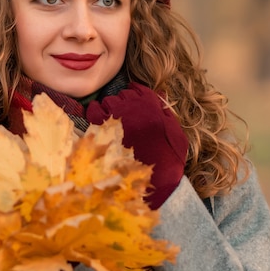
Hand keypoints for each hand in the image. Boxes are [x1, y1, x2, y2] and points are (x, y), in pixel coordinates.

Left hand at [86, 83, 187, 208]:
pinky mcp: (103, 130)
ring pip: (108, 101)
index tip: (133, 104)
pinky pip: (94, 111)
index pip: (138, 90)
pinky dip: (94, 112)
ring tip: (113, 122)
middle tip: (124, 117)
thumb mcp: (175, 133)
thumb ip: (166, 112)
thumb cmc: (169, 160)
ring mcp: (117, 118)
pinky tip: (98, 120)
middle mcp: (133, 108)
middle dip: (122, 103)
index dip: (135, 97)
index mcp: (152, 106)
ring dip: (109, 109)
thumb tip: (160, 94)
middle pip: (122, 95)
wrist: (156, 181)